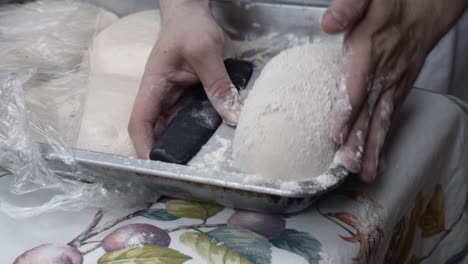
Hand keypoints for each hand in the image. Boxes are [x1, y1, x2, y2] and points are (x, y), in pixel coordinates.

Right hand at [128, 0, 240, 158]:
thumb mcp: (206, 53)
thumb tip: (232, 115)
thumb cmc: (190, 27)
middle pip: (156, 129)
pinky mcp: (185, 94)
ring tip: (200, 159)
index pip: (140, 121)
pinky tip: (211, 136)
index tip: (154, 164)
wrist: (191, 14)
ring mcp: (172, 96)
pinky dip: (197, 127)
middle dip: (167, 150)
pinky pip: (189, 116)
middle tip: (185, 170)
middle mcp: (159, 94)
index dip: (143, 145)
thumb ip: (219, 85)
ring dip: (185, 140)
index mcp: (153, 85)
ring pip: (174, 125)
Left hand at [321, 0, 467, 181]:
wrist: (426, 5)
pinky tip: (378, 160)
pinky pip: (392, 117)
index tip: (336, 134)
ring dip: (373, 147)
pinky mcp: (399, 89)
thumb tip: (329, 22)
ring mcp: (394, 82)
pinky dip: (385, 140)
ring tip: (365, 173)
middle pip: (370, 110)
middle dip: (359, 140)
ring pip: (383, 119)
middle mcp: (384, 70)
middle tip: (349, 166)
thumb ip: (348, 7)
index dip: (346, 110)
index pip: (356, 84)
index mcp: (370, 47)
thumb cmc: (390, 1)